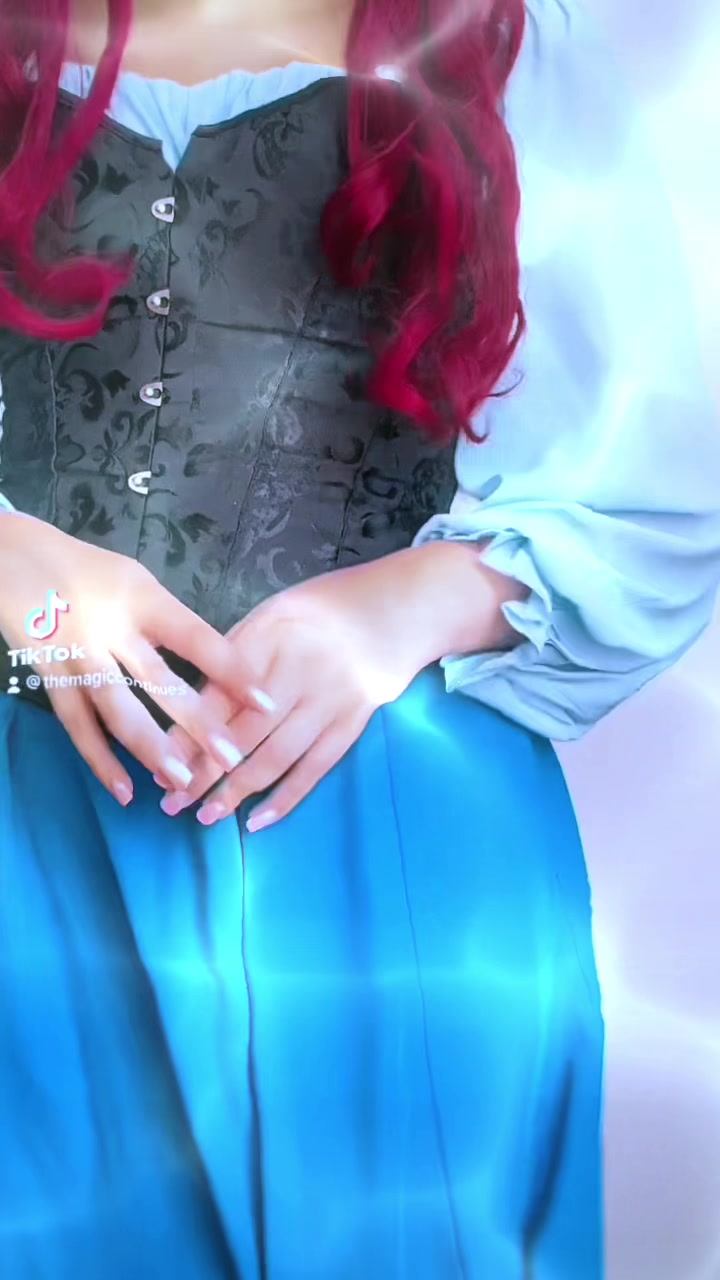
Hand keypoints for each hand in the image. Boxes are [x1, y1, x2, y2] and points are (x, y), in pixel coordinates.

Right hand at [0, 512, 264, 803]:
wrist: (10, 557)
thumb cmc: (85, 569)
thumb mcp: (134, 580)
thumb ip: (168, 621)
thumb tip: (214, 666)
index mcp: (142, 598)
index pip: (197, 638)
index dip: (233, 671)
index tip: (265, 702)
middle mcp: (111, 628)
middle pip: (160, 681)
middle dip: (199, 724)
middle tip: (231, 759)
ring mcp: (77, 657)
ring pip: (118, 711)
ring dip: (152, 750)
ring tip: (183, 781)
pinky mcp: (49, 678)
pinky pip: (77, 726)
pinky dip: (100, 759)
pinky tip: (125, 789)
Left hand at [159, 543, 523, 828]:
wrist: (395, 611)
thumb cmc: (323, 611)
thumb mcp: (273, 614)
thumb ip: (236, 654)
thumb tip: (195, 702)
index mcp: (268, 640)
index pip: (219, 697)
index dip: (188, 734)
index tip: (159, 762)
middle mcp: (297, 674)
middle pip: (241, 734)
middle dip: (202, 772)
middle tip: (171, 802)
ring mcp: (327, 703)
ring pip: (274, 758)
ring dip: (236, 792)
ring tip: (205, 816)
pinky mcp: (351, 726)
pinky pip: (314, 769)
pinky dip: (286, 798)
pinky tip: (257, 821)